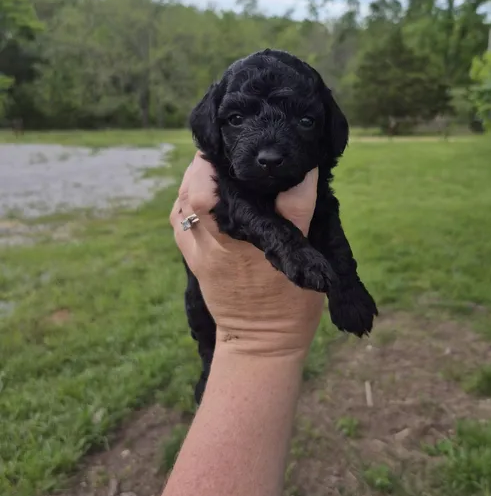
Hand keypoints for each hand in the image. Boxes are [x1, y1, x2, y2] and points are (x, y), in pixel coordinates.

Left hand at [171, 154, 324, 358]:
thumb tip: (302, 171)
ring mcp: (196, 256)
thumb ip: (298, 211)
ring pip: (181, 207)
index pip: (200, 191)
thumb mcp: (303, 257)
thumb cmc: (289, 305)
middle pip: (187, 194)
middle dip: (203, 169)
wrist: (261, 346)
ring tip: (218, 172)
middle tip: (228, 157)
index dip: (208, 164)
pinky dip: (189, 205)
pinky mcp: (194, 264)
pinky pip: (181, 225)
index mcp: (233, 241)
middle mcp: (207, 245)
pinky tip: (208, 198)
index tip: (231, 148)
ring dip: (194, 185)